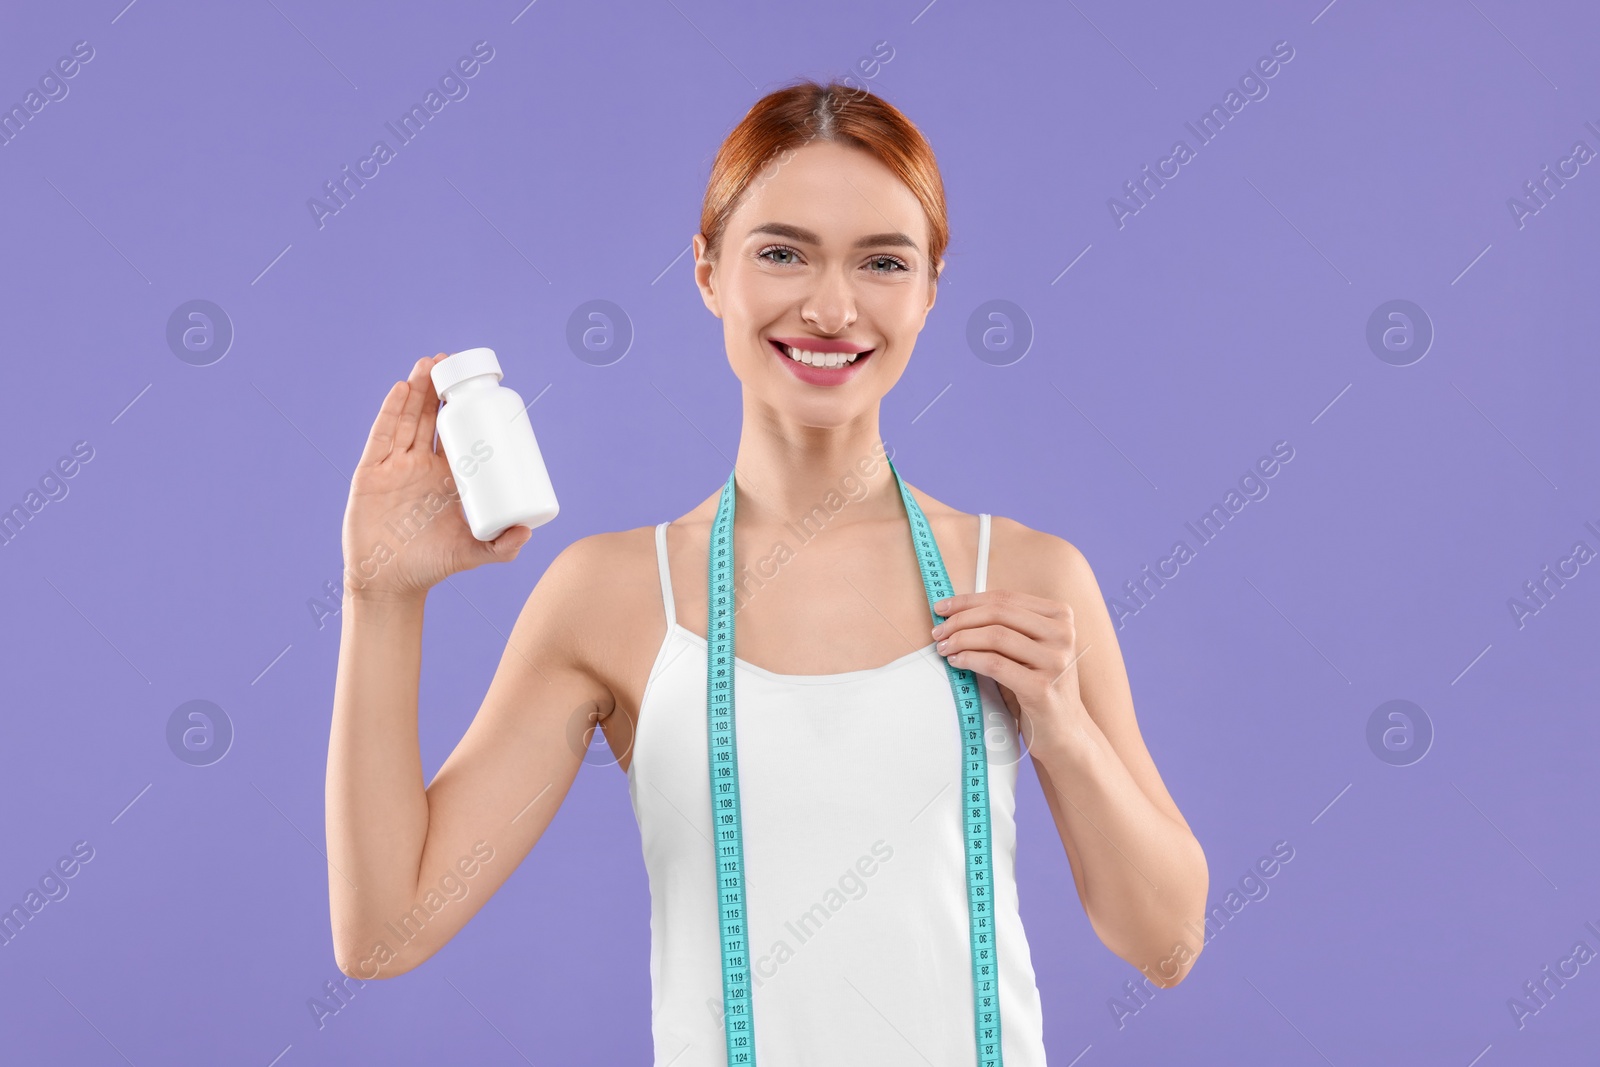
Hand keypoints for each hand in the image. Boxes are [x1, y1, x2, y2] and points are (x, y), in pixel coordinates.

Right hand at [341, 354, 533, 602]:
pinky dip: (390, 412)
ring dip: (416, 390)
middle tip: (450, 362)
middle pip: (430, 418)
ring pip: (407, 419)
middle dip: (438, 390)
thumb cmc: (433, 566)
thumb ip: (501, 548)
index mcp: (448, 478)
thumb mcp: (472, 553)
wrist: (390, 584)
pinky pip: (382, 436)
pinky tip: (401, 389)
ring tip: (429, 364)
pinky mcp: (371, 472)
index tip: (480, 388)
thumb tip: (528, 532)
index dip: (467, 411)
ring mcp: (395, 466)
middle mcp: (421, 466)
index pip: (460, 436)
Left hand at [930, 589, 1089, 757]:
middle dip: (960, 620)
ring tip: (944, 648)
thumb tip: (955, 611)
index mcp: (1060, 616)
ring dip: (961, 639)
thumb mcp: (1029, 648)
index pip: (1005, 598)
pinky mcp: (1042, 687)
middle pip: (999, 613)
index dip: (968, 601)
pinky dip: (970, 659)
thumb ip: (1005, 626)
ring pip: (995, 636)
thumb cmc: (1038, 685)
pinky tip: (956, 662)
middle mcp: (1063, 634)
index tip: (942, 608)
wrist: (1064, 730)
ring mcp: (1055, 660)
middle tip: (938, 632)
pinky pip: (996, 664)